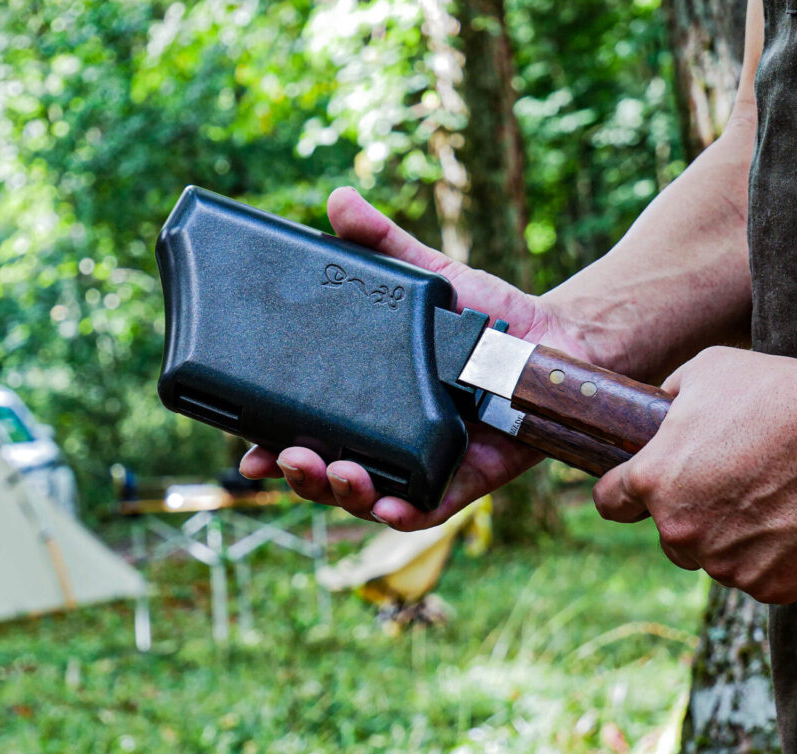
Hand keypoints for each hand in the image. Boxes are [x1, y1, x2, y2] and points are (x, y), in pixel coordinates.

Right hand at [240, 187, 597, 529]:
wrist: (551, 337)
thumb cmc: (484, 313)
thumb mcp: (426, 275)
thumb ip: (382, 242)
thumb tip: (339, 200)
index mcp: (366, 400)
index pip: (305, 431)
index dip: (270, 447)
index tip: (245, 449)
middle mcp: (388, 437)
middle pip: (327, 473)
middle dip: (301, 474)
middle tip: (287, 457)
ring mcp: (425, 462)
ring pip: (370, 497)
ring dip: (344, 493)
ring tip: (337, 471)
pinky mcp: (465, 477)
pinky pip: (431, 506)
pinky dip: (408, 511)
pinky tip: (390, 506)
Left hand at [593, 346, 796, 603]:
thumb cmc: (776, 392)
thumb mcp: (706, 371)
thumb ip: (672, 396)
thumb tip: (663, 405)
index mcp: (653, 479)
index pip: (610, 502)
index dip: (622, 496)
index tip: (635, 495)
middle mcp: (678, 528)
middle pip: (670, 535)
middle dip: (693, 517)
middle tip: (734, 487)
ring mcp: (723, 562)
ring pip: (717, 558)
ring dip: (735, 539)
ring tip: (776, 498)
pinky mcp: (768, 585)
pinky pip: (761, 576)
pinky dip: (776, 558)